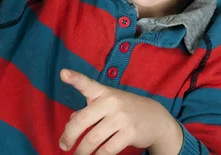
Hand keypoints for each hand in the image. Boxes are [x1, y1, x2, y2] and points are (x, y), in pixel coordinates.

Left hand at [59, 69, 182, 153]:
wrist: (156, 118)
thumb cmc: (125, 110)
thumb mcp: (107, 104)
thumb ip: (88, 110)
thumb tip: (71, 122)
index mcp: (103, 92)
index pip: (87, 84)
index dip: (75, 78)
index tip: (63, 74)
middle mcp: (112, 101)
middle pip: (82, 120)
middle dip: (69, 136)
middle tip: (63, 146)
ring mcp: (122, 117)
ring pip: (93, 139)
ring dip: (82, 152)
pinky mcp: (130, 132)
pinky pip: (107, 150)